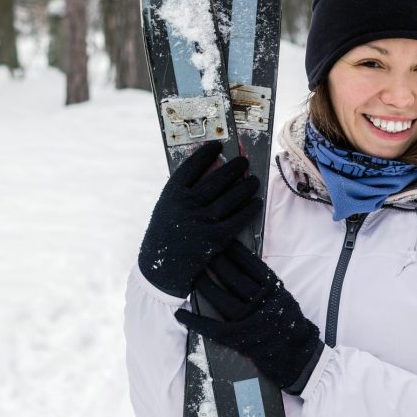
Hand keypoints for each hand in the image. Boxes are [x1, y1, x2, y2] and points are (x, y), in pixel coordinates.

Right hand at [138, 141, 261, 297]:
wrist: (160, 271)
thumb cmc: (165, 236)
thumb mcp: (167, 209)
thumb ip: (183, 193)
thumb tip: (209, 172)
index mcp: (171, 194)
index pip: (191, 166)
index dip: (206, 154)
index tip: (216, 146)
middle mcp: (186, 205)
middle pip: (216, 179)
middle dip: (234, 168)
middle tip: (244, 161)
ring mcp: (201, 221)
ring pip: (231, 197)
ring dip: (246, 186)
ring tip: (255, 180)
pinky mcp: (215, 238)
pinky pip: (238, 219)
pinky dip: (250, 209)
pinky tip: (256, 202)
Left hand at [175, 241, 323, 392]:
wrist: (296, 354)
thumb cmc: (290, 323)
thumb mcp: (284, 296)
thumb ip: (266, 283)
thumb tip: (244, 265)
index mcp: (272, 288)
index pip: (249, 263)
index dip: (233, 251)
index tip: (222, 240)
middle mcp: (259, 300)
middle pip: (231, 276)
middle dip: (214, 262)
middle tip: (201, 251)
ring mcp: (247, 319)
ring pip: (219, 297)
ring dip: (203, 284)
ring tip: (192, 275)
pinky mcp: (237, 337)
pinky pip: (211, 326)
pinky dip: (194, 320)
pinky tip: (181, 314)